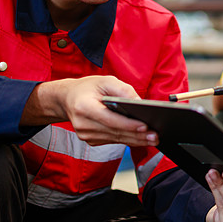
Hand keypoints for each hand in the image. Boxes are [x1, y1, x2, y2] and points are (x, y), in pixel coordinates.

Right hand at [24, 75, 158, 146]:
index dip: (128, 124)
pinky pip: (113, 140)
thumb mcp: (105, 81)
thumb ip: (123, 90)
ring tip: (152, 139)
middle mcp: (83, 124)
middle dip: (137, 135)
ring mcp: (86, 135)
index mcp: (84, 107)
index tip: (145, 126)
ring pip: (116, 139)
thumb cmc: (88, 88)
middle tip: (155, 136)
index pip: (110, 119)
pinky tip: (140, 139)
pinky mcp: (91, 140)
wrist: (68, 99)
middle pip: (115, 132)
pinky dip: (127, 139)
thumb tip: (141, 103)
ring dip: (135, 140)